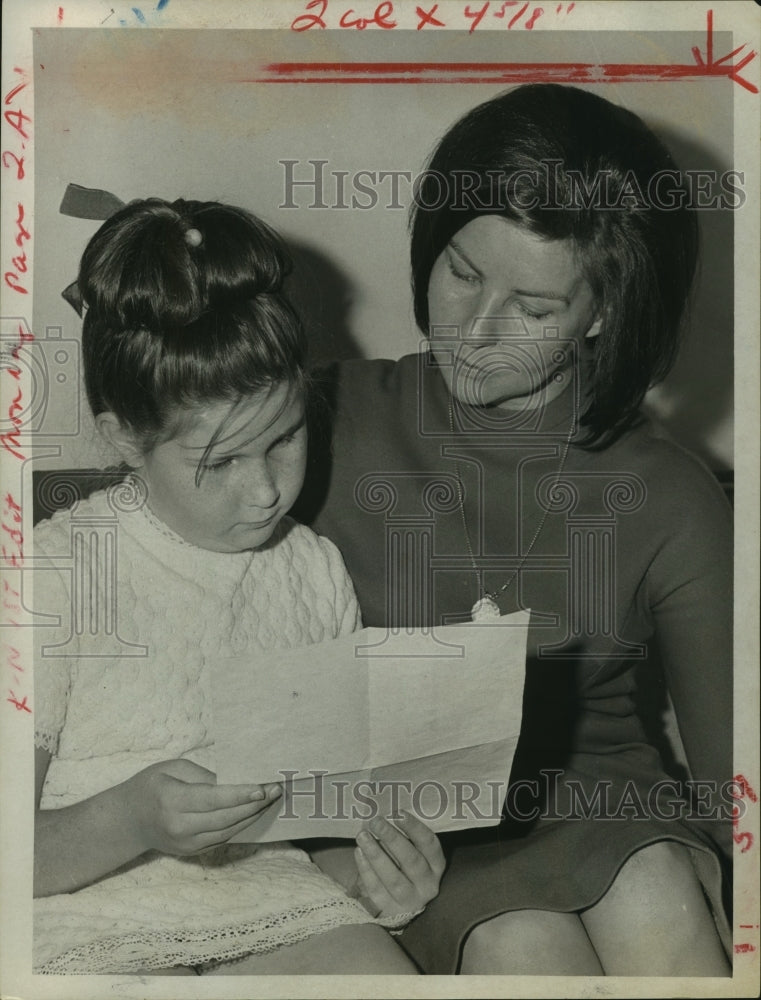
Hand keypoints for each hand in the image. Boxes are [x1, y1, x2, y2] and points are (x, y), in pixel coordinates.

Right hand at [125, 758, 280, 855]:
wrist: (129, 820)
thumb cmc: (152, 785)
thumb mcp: (172, 768)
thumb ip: (203, 775)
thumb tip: (235, 782)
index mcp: (171, 800)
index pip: (212, 799)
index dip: (240, 795)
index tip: (263, 789)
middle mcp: (179, 826)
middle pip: (225, 818)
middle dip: (254, 805)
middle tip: (277, 790)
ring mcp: (186, 844)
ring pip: (228, 831)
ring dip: (252, 816)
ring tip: (272, 799)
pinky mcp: (192, 852)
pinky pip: (223, 839)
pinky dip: (241, 825)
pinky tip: (255, 812)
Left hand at [354, 811, 444, 920]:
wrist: (397, 902)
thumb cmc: (404, 864)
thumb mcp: (412, 850)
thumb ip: (405, 835)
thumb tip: (388, 813)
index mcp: (437, 865)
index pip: (430, 844)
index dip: (415, 828)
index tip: (398, 813)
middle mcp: (427, 884)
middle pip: (411, 861)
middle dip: (392, 838)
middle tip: (376, 821)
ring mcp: (409, 900)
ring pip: (393, 878)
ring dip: (376, 854)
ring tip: (362, 835)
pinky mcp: (390, 910)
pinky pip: (376, 889)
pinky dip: (366, 870)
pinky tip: (358, 852)